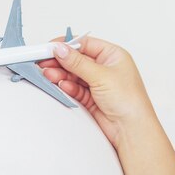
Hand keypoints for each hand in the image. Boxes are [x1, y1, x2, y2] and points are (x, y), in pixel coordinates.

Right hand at [38, 36, 156, 148]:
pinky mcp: (91, 98)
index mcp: (113, 56)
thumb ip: (78, 62)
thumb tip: (61, 49)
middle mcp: (105, 68)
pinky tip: (60, 85)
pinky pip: (74, 88)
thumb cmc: (129, 101)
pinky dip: (66, 86)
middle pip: (77, 59)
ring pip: (73, 74)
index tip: (51, 47)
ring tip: (49, 74)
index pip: (85, 44)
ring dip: (60, 74)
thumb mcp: (101, 75)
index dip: (67, 45)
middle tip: (44, 61)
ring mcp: (97, 83)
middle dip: (60, 61)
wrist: (131, 129)